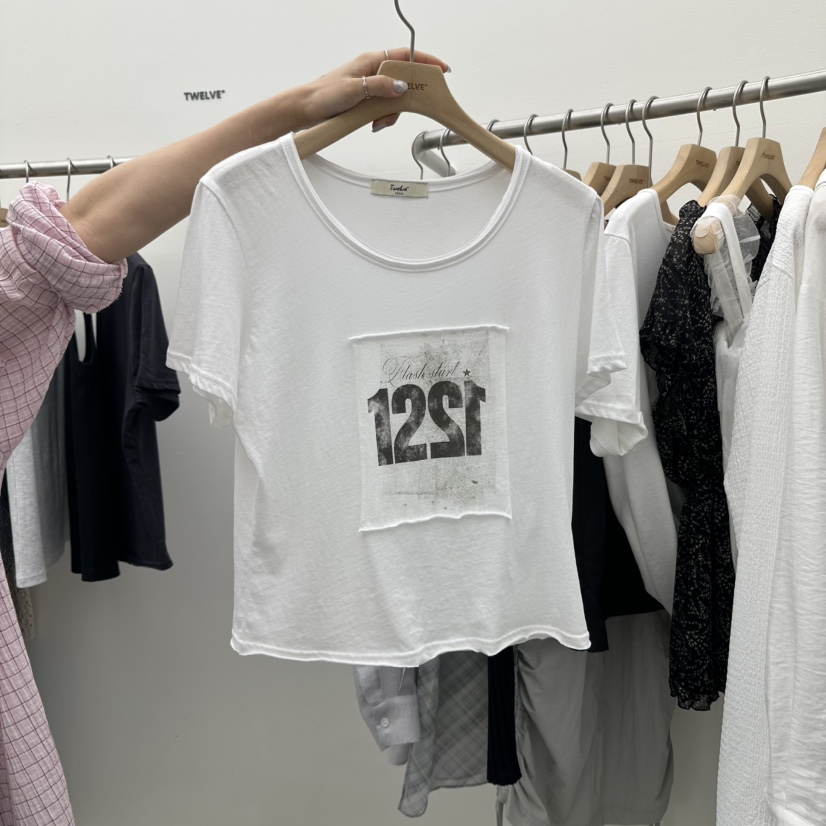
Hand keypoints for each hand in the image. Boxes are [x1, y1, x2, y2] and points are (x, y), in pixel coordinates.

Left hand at [296, 48, 449, 131]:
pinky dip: (383, 117)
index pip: (406, 56)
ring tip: (378, 121)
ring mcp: (370, 86)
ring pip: (395, 97)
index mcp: (372, 61)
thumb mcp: (355, 90)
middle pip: (404, 80)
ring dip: (391, 112)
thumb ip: (380, 86)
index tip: (442, 70)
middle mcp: (373, 71)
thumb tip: (403, 85)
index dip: (426, 62)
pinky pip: (384, 107)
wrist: (306, 108)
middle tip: (404, 108)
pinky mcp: (366, 100)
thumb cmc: (324, 94)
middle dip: (406, 97)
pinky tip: (374, 123)